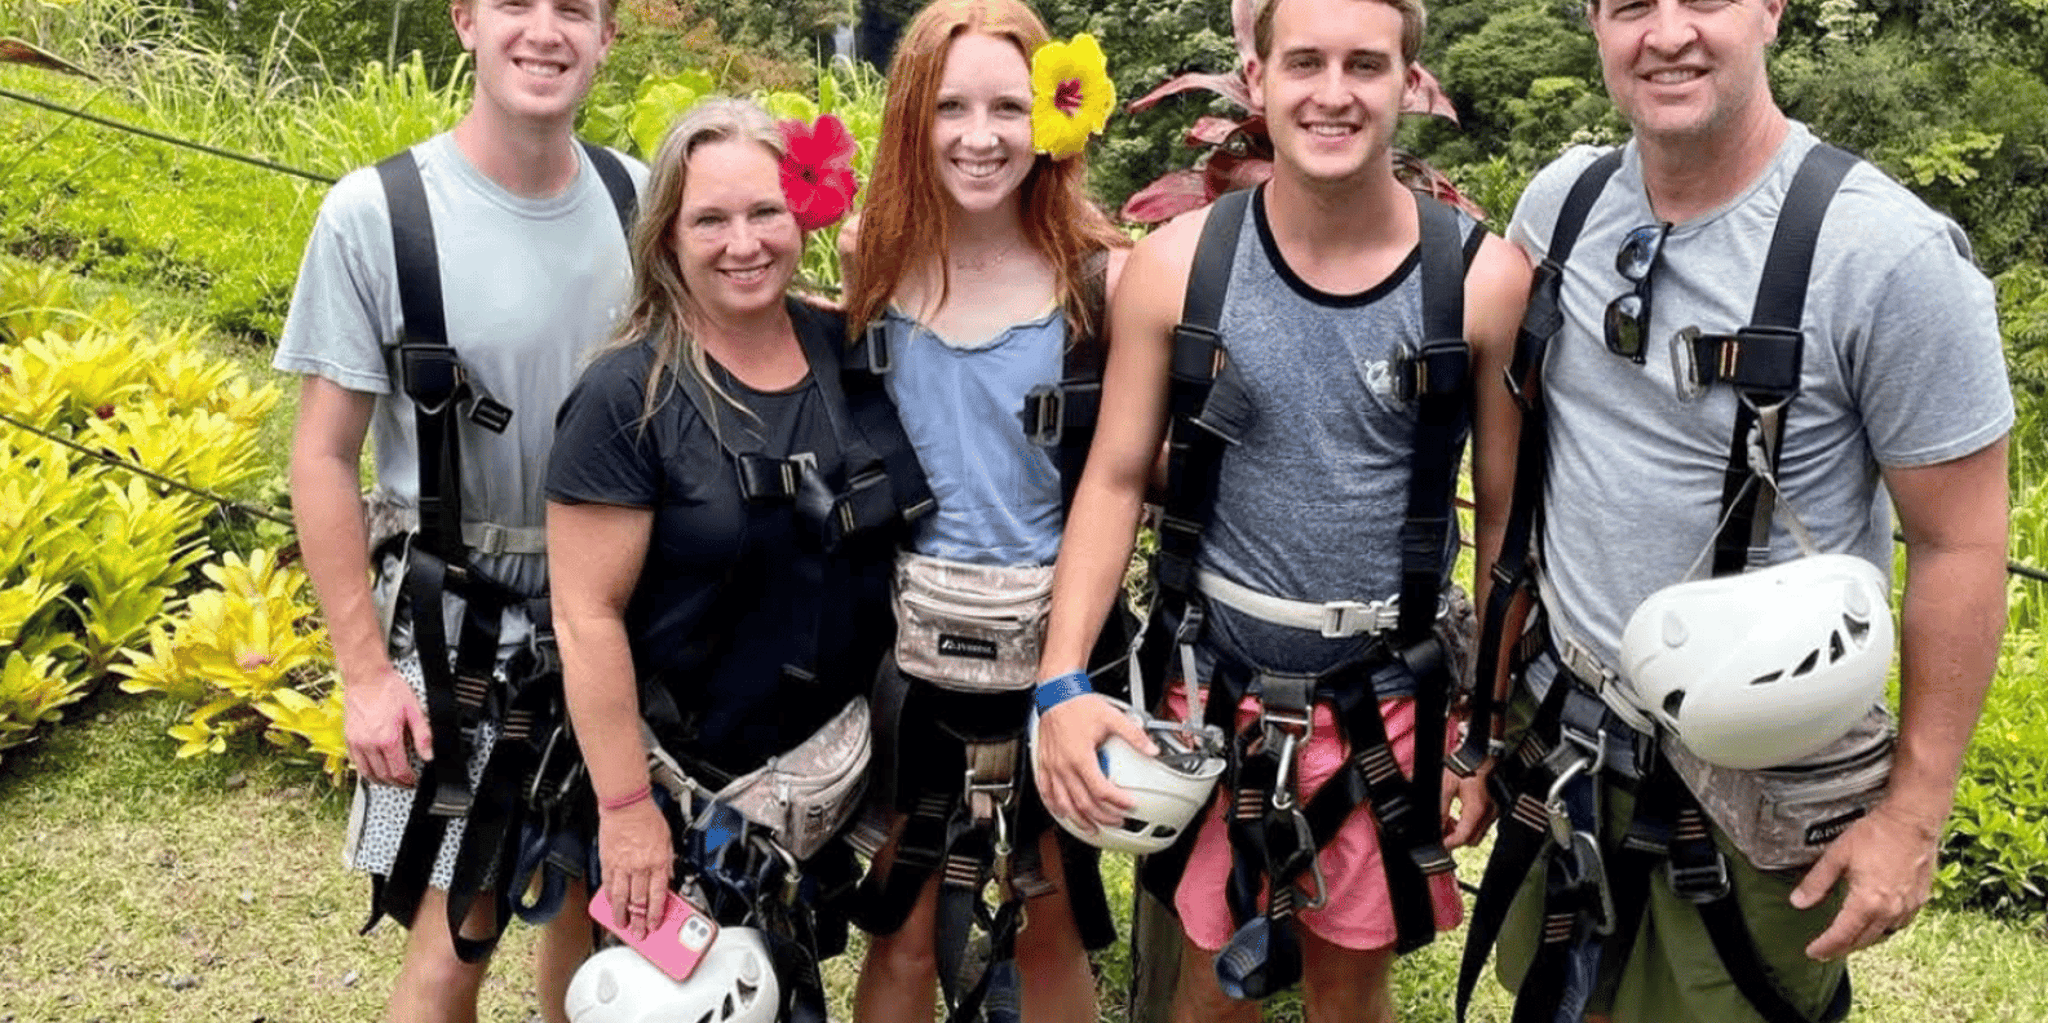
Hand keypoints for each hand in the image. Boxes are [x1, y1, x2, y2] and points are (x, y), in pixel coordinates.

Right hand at [343, 661, 431, 786]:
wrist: (366, 677)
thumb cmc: (389, 689)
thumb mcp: (414, 710)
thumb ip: (423, 735)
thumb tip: (429, 754)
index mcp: (388, 739)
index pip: (398, 771)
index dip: (407, 780)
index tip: (413, 780)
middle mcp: (370, 744)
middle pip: (383, 775)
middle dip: (396, 783)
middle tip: (404, 783)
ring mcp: (356, 742)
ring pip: (367, 773)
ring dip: (380, 781)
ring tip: (390, 780)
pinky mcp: (348, 738)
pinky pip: (356, 762)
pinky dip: (366, 770)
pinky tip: (374, 768)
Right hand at [597, 797, 673, 941]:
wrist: (626, 805)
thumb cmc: (648, 818)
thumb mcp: (668, 841)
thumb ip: (667, 862)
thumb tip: (667, 878)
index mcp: (658, 862)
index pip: (658, 896)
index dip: (656, 914)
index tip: (655, 925)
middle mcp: (640, 867)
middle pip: (639, 901)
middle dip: (639, 921)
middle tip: (639, 934)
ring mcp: (622, 866)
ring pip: (621, 898)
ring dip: (622, 915)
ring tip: (622, 925)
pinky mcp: (608, 862)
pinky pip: (608, 884)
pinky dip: (609, 897)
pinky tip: (610, 904)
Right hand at [1032, 693, 1155, 829]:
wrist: (1056, 694)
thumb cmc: (1078, 705)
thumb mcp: (1112, 717)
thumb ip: (1134, 734)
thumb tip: (1151, 748)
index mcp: (1081, 757)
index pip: (1101, 790)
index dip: (1117, 802)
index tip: (1129, 805)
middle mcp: (1064, 766)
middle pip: (1084, 802)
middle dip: (1102, 816)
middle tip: (1117, 821)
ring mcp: (1052, 767)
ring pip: (1064, 803)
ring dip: (1079, 819)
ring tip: (1092, 828)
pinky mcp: (1044, 764)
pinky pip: (1046, 792)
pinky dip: (1055, 806)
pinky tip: (1062, 812)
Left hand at [1440, 764, 1494, 848]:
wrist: (1478, 752)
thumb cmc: (1463, 766)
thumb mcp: (1446, 787)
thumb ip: (1441, 810)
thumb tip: (1436, 827)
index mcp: (1477, 809)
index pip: (1463, 837)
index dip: (1449, 843)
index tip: (1439, 844)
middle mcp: (1489, 812)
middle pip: (1472, 839)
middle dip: (1455, 838)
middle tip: (1441, 830)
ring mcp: (1494, 810)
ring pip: (1478, 832)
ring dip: (1462, 831)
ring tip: (1448, 820)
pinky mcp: (1495, 806)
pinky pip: (1482, 823)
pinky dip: (1469, 823)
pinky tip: (1458, 813)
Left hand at [1790, 801, 1939, 958]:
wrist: (1913, 821)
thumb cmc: (1876, 833)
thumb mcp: (1837, 855)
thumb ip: (1817, 882)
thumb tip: (1798, 902)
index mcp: (1868, 902)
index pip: (1843, 935)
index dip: (1826, 947)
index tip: (1813, 953)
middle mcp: (1890, 910)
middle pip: (1863, 940)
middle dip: (1843, 948)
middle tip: (1826, 951)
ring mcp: (1908, 906)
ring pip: (1883, 935)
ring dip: (1863, 941)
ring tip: (1848, 941)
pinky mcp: (1920, 899)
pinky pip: (1900, 924)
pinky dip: (1884, 929)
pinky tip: (1876, 924)